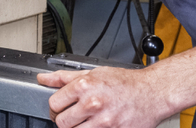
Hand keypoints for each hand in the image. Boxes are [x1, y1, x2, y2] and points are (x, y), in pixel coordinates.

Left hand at [38, 67, 173, 127]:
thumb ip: (64, 78)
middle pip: (61, 122)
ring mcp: (103, 122)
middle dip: (64, 119)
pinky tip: (97, 124)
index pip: (54, 103)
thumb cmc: (124, 82)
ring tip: (85, 120)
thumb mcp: (93, 73)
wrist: (152, 93)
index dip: (56, 105)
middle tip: (72, 115)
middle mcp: (92, 104)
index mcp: (84, 86)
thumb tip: (43, 79)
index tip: (61, 106)